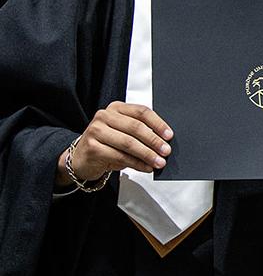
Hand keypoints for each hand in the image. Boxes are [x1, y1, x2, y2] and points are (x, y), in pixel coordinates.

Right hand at [55, 102, 172, 186]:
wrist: (81, 158)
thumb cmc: (106, 144)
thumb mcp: (123, 133)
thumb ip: (140, 133)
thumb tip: (163, 143)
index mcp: (116, 108)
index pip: (141, 112)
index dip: (157, 123)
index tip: (168, 135)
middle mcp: (104, 116)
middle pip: (136, 127)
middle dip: (154, 141)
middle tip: (166, 151)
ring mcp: (96, 131)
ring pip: (128, 143)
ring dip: (147, 154)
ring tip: (158, 162)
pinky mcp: (92, 148)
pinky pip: (120, 157)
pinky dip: (136, 164)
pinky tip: (145, 167)